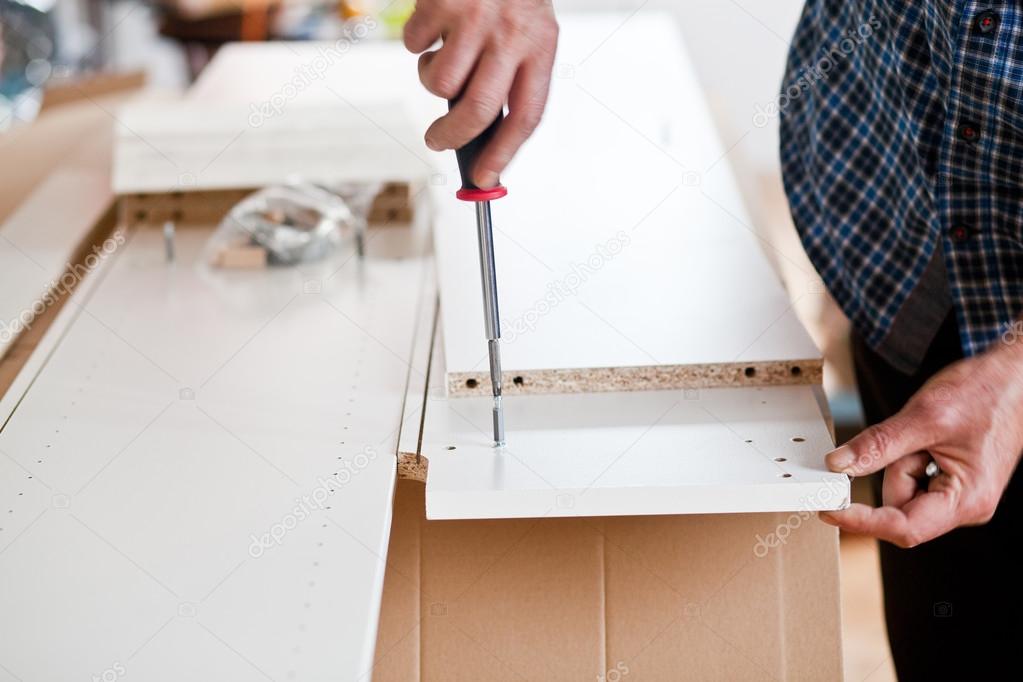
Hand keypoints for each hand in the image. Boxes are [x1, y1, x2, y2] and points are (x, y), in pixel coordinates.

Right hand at [403, 0, 557, 186]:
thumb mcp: (527, 30)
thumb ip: (509, 76)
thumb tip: (478, 135)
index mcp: (541, 46)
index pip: (526, 115)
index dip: (504, 154)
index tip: (485, 178)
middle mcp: (511, 34)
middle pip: (478, 111)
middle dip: (452, 138)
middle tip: (437, 142)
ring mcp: (476, 18)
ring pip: (440, 84)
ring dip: (431, 81)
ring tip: (442, 56)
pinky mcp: (441, 2)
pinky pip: (415, 47)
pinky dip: (417, 43)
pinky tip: (434, 22)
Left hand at [819, 333, 1022, 546]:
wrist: (1011, 377)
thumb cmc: (984, 392)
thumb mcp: (924, 416)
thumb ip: (878, 445)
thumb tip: (838, 465)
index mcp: (967, 500)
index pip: (904, 528)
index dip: (861, 521)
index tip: (829, 510)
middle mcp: (966, 506)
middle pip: (900, 507)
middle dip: (892, 472)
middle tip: (909, 439)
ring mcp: (959, 496)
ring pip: (903, 491)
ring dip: (901, 462)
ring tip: (928, 434)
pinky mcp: (951, 483)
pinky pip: (912, 479)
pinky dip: (908, 459)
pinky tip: (927, 440)